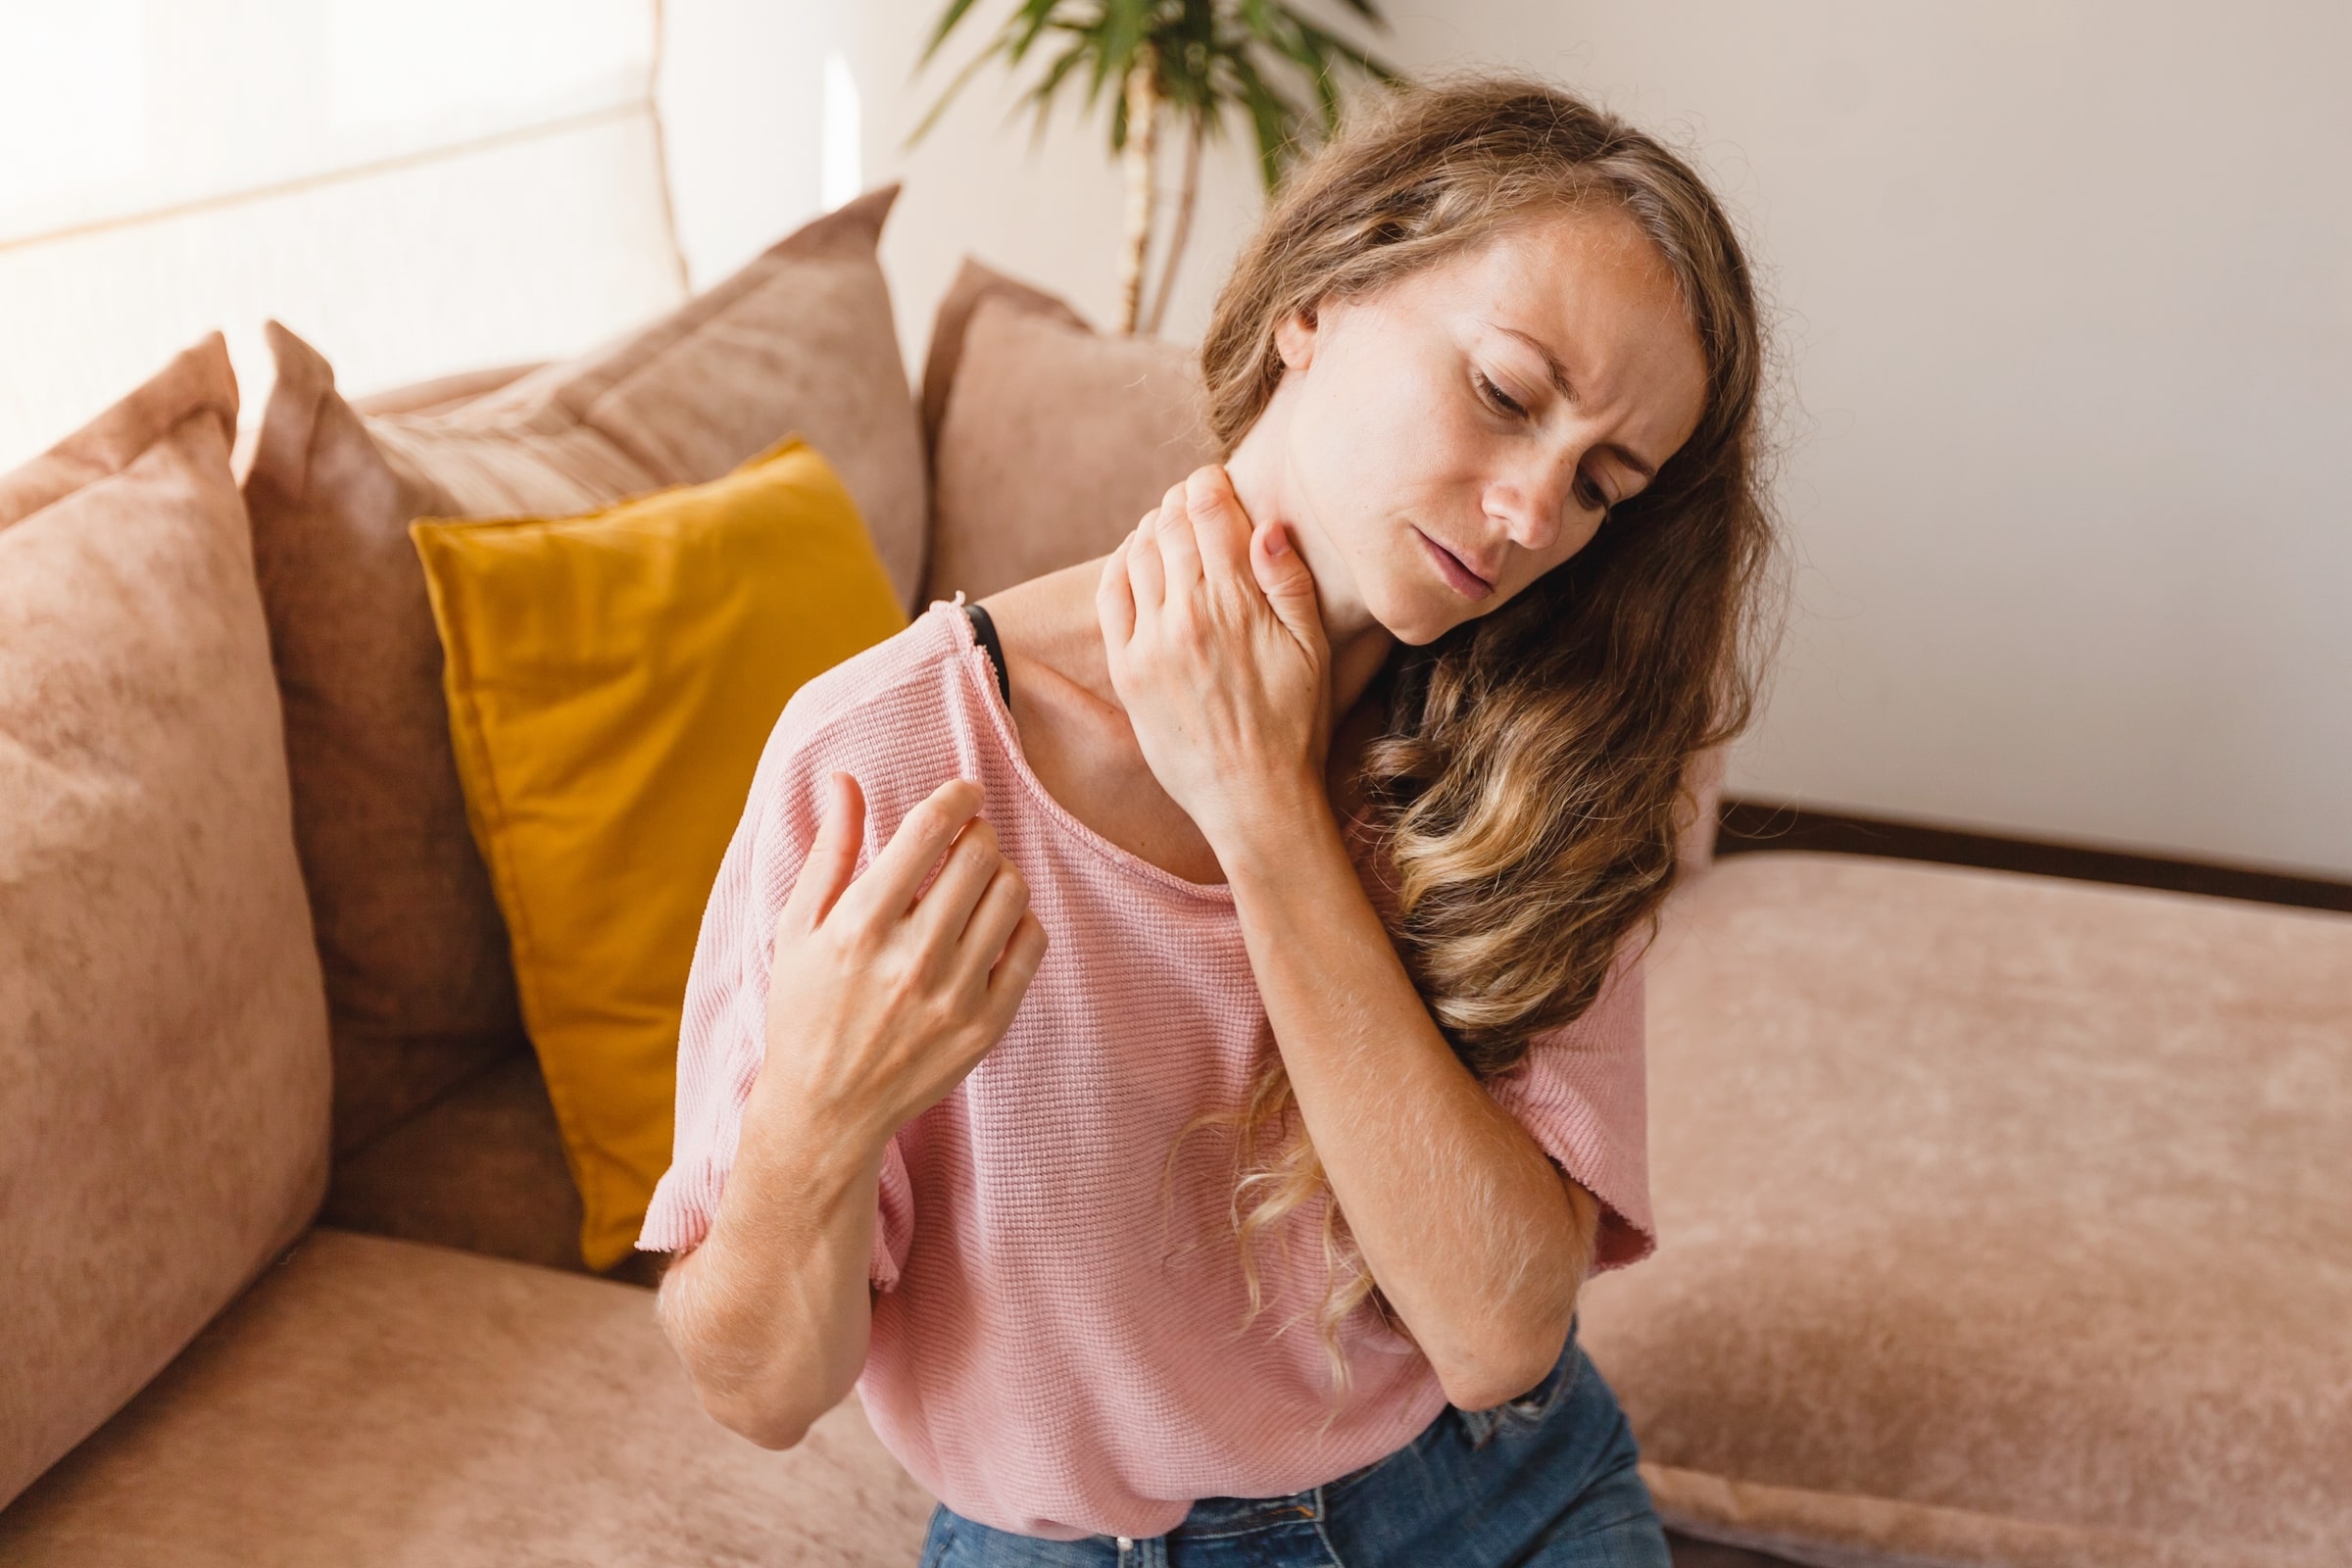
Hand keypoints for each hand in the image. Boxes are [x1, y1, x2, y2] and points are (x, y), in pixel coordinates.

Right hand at [748, 774, 1047, 1154]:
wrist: (827, 1110)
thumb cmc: (805, 1009)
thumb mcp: (798, 928)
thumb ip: (830, 851)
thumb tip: (845, 780)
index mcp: (860, 926)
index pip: (930, 829)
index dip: (956, 796)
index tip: (962, 793)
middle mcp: (912, 958)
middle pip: (980, 854)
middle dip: (977, 831)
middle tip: (965, 841)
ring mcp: (955, 995)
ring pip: (1012, 893)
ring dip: (1000, 872)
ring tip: (975, 882)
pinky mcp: (986, 1025)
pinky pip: (1032, 945)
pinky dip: (1019, 921)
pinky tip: (991, 924)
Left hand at [1094, 464, 1330, 855]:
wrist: (1252, 797)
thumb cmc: (1294, 725)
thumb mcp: (1313, 650)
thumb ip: (1289, 582)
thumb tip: (1265, 525)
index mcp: (1237, 601)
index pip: (1208, 511)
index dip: (1208, 485)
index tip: (1212, 482)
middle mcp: (1187, 614)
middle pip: (1169, 525)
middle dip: (1179, 502)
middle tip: (1189, 501)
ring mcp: (1150, 642)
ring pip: (1137, 554)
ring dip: (1150, 530)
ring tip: (1165, 528)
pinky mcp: (1126, 669)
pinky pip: (1110, 595)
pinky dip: (1119, 565)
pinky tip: (1134, 561)